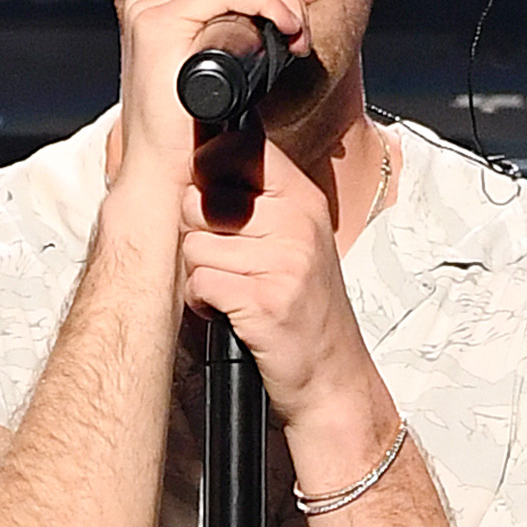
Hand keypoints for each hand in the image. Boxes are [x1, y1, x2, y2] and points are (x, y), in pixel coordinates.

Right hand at [102, 0, 336, 210]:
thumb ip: (234, 49)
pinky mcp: (157, 24)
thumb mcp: (219, 79)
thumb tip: (277, 29)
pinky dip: (264, 0)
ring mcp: (149, 9)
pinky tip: (286, 24)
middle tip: (308, 14)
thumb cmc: (192, 136)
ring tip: (300, 30)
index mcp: (161, 7)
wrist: (163, 172)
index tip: (305, 3)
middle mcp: (150, 1)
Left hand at [178, 138, 381, 446]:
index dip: (207, 170)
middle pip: (199, 200)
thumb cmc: (307, 308)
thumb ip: (260, 202)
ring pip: (192, 245)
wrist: (334, 377)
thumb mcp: (298, 240)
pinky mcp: (262, 301)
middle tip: (227, 261)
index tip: (208, 197)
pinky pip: (199, 283)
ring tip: (232, 290)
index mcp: (303, 200)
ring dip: (200, 274)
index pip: (238, 150)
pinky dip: (202, 303)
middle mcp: (296, 223)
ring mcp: (282, 262)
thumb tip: (198, 168)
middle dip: (198, 233)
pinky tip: (227, 312)